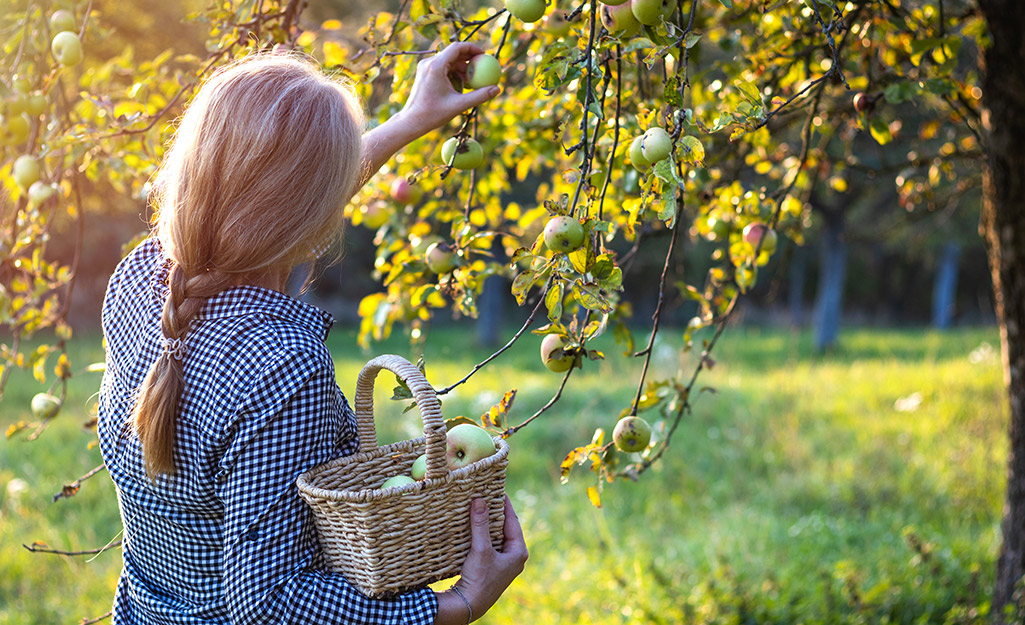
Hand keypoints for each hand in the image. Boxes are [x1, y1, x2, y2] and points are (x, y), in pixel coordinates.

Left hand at [400, 42, 500, 137]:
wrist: (411, 121)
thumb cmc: (433, 114)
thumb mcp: (459, 105)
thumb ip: (479, 96)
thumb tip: (497, 89)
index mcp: (436, 66)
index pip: (457, 47)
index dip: (473, 48)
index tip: (485, 55)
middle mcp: (429, 63)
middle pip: (453, 52)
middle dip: (469, 59)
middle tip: (483, 67)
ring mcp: (425, 67)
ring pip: (448, 60)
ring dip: (462, 68)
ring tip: (471, 82)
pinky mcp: (424, 73)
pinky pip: (442, 67)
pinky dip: (453, 73)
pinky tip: (460, 86)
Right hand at [434, 496, 527, 623]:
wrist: (469, 605)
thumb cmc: (479, 579)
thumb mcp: (481, 549)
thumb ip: (480, 524)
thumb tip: (479, 500)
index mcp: (518, 551)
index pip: (512, 520)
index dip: (504, 504)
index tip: (497, 489)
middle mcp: (514, 556)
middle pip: (505, 527)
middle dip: (495, 512)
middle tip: (485, 495)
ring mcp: (504, 562)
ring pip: (497, 535)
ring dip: (487, 523)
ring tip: (478, 506)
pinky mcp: (492, 567)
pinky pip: (490, 544)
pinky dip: (482, 534)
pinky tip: (472, 526)